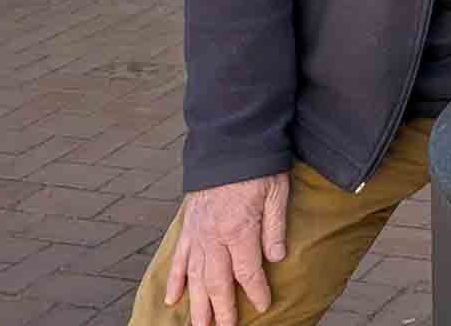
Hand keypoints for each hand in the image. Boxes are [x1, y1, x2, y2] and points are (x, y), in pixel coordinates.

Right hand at [164, 173, 289, 325]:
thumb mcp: (276, 193)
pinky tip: (173, 298)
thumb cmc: (257, 165)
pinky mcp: (187, 225)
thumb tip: (277, 258)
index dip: (255, 291)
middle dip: (222, 310)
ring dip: (197, 304)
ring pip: (195, 276)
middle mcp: (214, 235)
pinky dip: (175, 280)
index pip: (248, 271)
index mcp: (239, 229)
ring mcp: (197, 232)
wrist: (228, 141)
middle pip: (217, 282)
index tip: (262, 306)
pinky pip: (179, 258)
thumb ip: (274, 228)